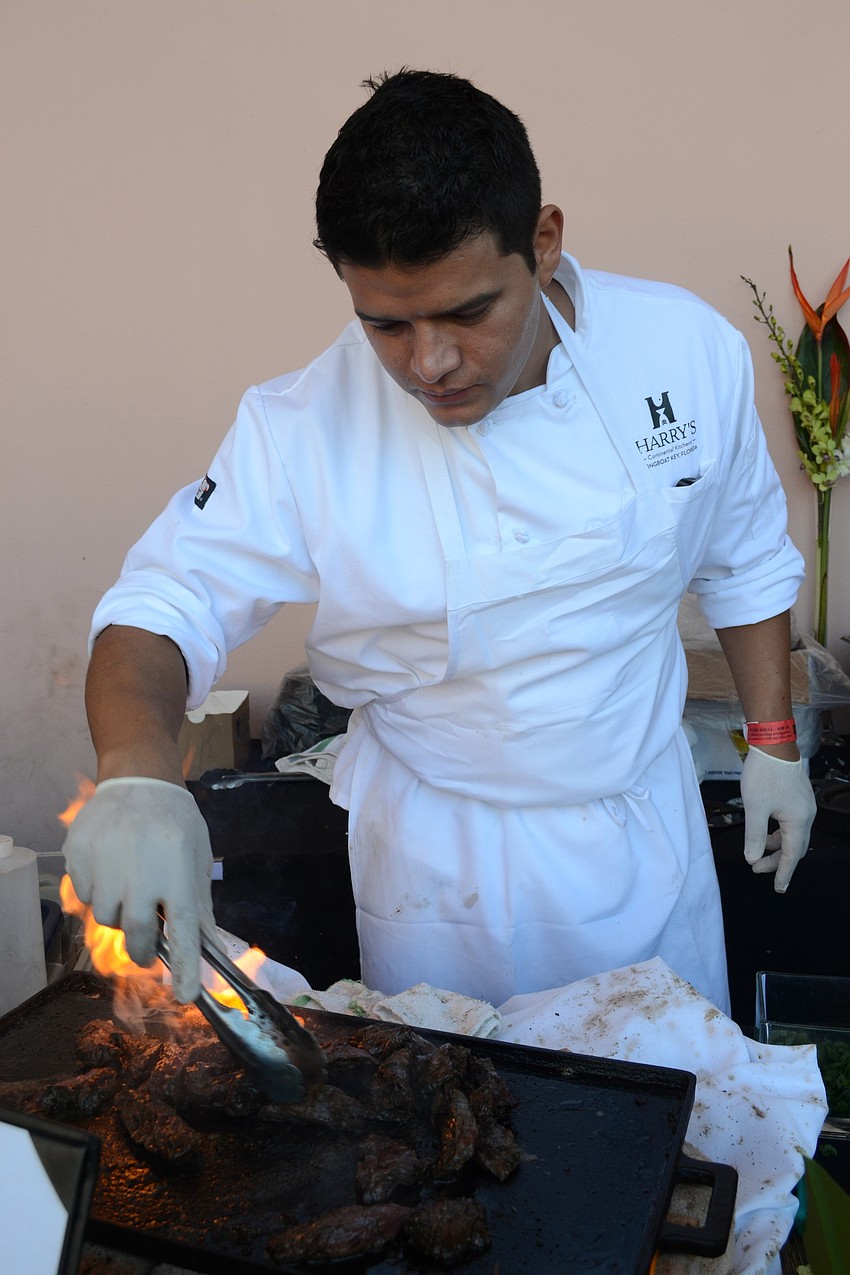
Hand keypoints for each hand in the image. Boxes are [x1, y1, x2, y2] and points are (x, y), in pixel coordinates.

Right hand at [63, 777, 218, 1000]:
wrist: (138, 780)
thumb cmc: (175, 821)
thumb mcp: (197, 858)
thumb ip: (201, 906)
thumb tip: (210, 950)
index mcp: (178, 872)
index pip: (184, 931)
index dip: (184, 967)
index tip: (185, 996)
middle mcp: (141, 872)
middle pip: (137, 934)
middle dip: (142, 948)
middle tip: (147, 944)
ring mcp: (106, 865)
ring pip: (107, 918)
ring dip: (119, 912)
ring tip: (131, 883)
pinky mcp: (79, 857)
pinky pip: (84, 895)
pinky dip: (98, 891)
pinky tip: (111, 866)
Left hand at [739, 746, 816, 891]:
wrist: (773, 744)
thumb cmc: (764, 774)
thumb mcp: (755, 808)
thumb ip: (754, 836)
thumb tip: (753, 858)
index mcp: (798, 821)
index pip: (791, 855)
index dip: (783, 873)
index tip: (778, 888)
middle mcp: (806, 815)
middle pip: (794, 848)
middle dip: (778, 862)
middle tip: (759, 871)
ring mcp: (804, 806)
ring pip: (792, 836)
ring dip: (776, 847)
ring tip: (758, 855)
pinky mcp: (798, 798)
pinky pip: (790, 824)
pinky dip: (778, 834)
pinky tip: (765, 834)